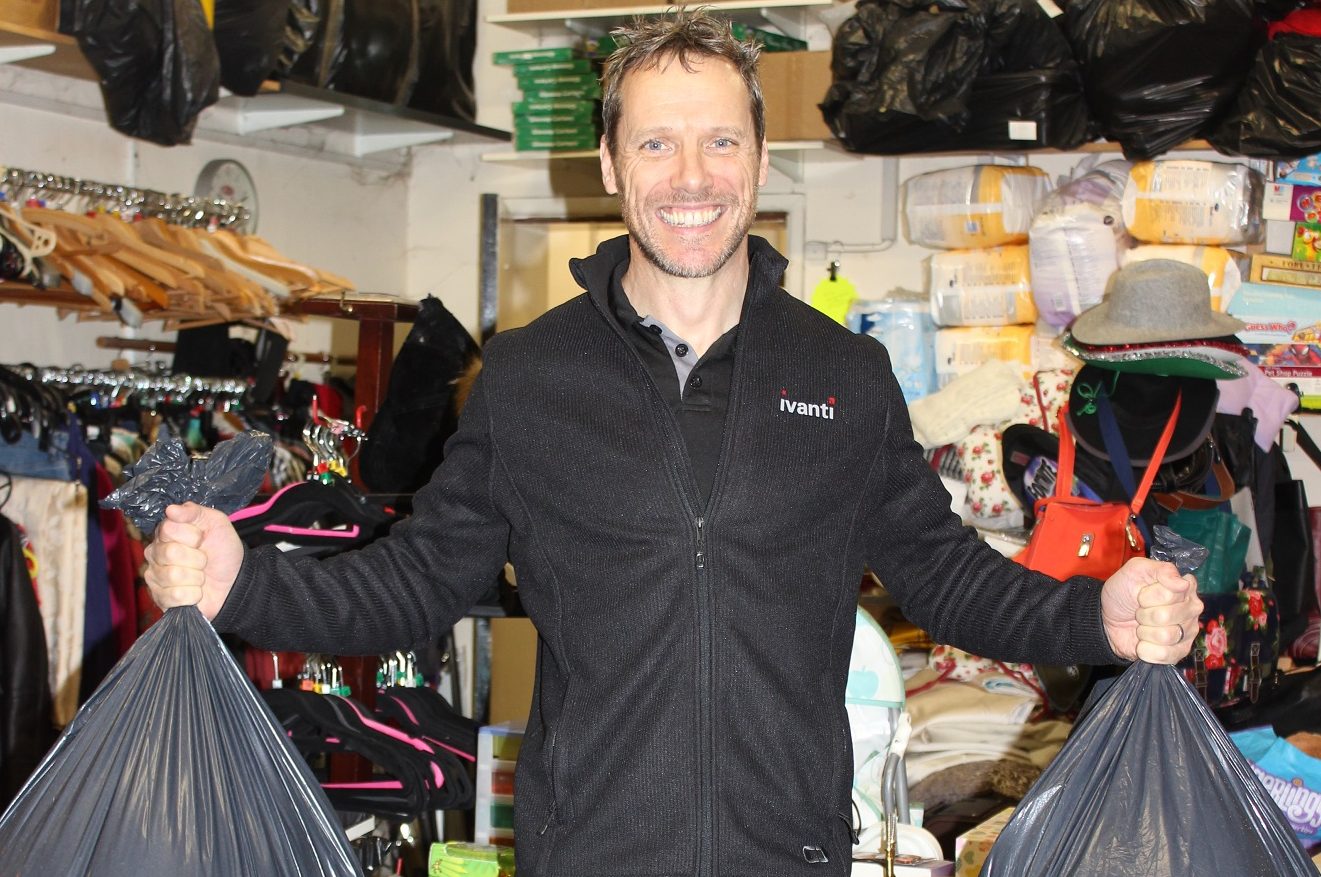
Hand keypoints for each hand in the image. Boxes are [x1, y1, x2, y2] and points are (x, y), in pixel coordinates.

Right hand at [143, 502, 243, 620]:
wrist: (235, 581)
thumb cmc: (223, 550)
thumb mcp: (216, 523)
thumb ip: (194, 512)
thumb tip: (171, 509)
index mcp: (166, 533)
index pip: (168, 529)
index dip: (192, 536)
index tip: (202, 540)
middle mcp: (155, 553)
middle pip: (170, 553)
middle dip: (197, 558)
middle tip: (204, 561)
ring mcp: (155, 576)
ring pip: (173, 576)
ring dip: (196, 577)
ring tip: (201, 577)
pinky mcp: (160, 598)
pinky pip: (174, 596)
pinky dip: (193, 595)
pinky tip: (196, 592)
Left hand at [1100, 557, 1203, 663]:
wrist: (1106, 620)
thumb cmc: (1122, 593)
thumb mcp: (1135, 571)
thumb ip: (1160, 570)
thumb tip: (1184, 583)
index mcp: (1185, 587)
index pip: (1173, 593)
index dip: (1150, 595)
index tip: (1141, 594)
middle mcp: (1192, 609)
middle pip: (1167, 615)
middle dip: (1144, 614)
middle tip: (1139, 611)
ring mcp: (1188, 631)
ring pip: (1166, 636)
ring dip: (1144, 632)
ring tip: (1141, 626)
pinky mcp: (1180, 652)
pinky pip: (1165, 654)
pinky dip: (1147, 650)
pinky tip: (1143, 643)